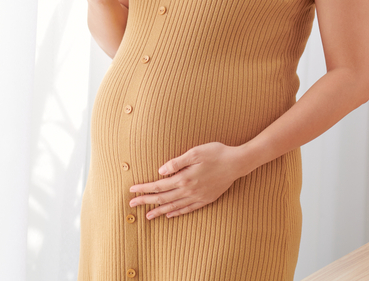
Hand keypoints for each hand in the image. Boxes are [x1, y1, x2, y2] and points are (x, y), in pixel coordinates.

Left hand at [128, 143, 245, 218]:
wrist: (237, 163)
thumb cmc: (216, 153)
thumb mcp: (195, 152)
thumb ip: (176, 162)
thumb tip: (160, 171)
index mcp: (184, 178)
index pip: (159, 186)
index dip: (144, 189)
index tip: (132, 190)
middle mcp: (189, 190)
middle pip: (163, 198)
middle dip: (146, 201)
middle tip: (131, 204)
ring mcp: (197, 197)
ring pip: (173, 206)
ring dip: (158, 211)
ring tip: (147, 215)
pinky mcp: (205, 199)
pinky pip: (187, 209)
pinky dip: (176, 212)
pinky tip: (169, 214)